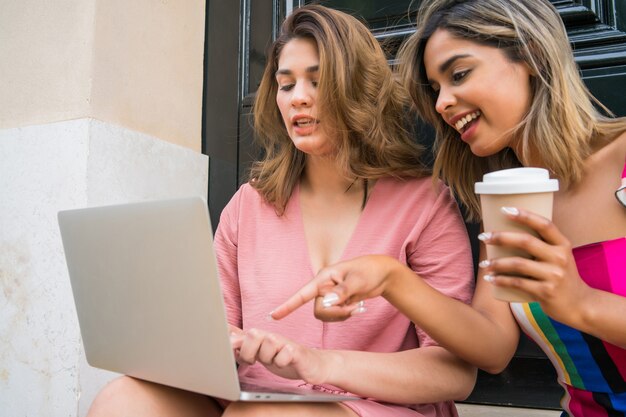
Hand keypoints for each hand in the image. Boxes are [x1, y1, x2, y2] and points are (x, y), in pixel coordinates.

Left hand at [229, 328, 334, 383]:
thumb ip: (245, 345)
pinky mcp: (297, 352)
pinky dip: (281, 362)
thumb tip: (227, 335)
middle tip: (253, 361)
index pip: (242, 333)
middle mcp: (272, 336)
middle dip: (248, 351)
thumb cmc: (285, 358)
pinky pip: (285, 354)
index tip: (225, 345)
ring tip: (273, 361)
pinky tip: (285, 363)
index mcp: (262, 337)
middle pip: (253, 333)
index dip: (231, 339)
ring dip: (267, 357)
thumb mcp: (262, 353)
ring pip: (269, 342)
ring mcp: (285, 343)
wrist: (312, 364)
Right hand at [270, 255, 400, 321]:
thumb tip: (327, 303)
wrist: (383, 273)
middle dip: (336, 313)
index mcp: (323, 278)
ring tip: (358, 305)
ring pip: (326, 316)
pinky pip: (335, 316)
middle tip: (354, 306)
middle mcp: (323, 287)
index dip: (288, 306)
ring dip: (342, 314)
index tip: (273, 315)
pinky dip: (346, 315)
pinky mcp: (337, 302)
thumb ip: (342, 292)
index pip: (302, 294)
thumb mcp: (357, 281)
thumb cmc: (370, 271)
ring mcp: (330, 295)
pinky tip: (358, 307)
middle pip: (318, 311)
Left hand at [478, 207, 590, 323]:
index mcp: (563, 245)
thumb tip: (508, 234)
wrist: (580, 305)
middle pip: (526, 241)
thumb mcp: (560, 257)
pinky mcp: (546, 292)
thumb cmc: (563, 277)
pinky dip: (501, 280)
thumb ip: (542, 246)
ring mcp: (554, 275)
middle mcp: (560, 258)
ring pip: (518, 263)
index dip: (525, 215)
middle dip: (501, 237)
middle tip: (483, 236)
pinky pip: (518, 283)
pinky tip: (491, 279)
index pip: (544, 225)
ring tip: (484, 264)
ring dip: (496, 263)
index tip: (504, 209)